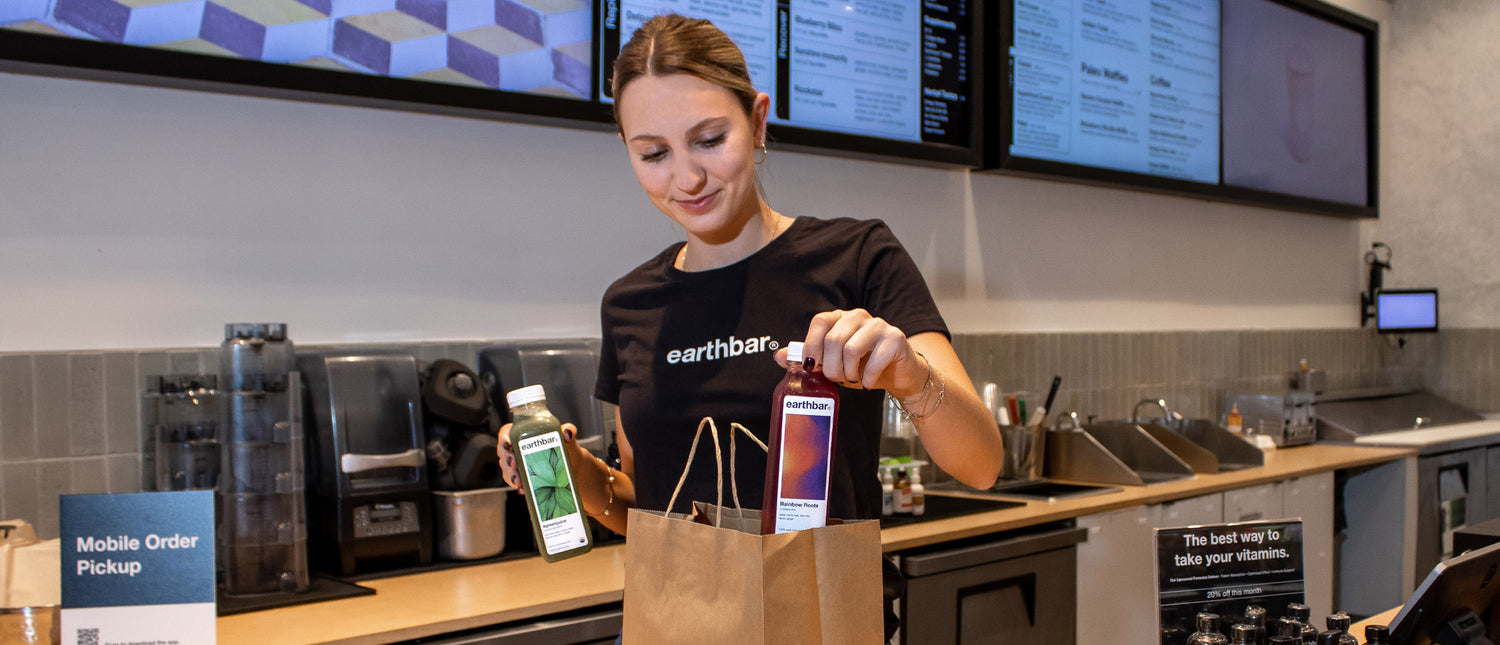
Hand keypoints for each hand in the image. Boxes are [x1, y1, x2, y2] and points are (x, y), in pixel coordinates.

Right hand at [497, 421, 582, 492]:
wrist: (573, 469)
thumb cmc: (567, 450)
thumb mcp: (567, 439)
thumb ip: (569, 430)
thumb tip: (567, 432)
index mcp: (525, 435)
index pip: (506, 433)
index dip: (504, 438)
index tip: (509, 445)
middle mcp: (518, 450)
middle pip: (504, 452)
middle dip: (506, 459)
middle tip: (514, 463)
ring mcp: (519, 466)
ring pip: (507, 469)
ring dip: (510, 475)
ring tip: (518, 480)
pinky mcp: (523, 479)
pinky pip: (515, 483)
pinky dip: (518, 487)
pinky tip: (524, 489)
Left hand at [774, 308, 927, 397]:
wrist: (898, 375)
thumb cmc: (863, 367)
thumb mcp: (832, 364)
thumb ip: (808, 358)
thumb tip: (778, 356)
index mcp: (841, 318)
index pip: (820, 321)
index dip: (812, 344)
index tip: (812, 366)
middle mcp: (859, 316)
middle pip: (834, 339)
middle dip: (831, 367)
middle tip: (837, 379)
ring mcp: (878, 325)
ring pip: (851, 348)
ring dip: (848, 372)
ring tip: (853, 379)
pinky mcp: (895, 339)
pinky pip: (874, 361)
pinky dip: (867, 378)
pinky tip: (868, 381)